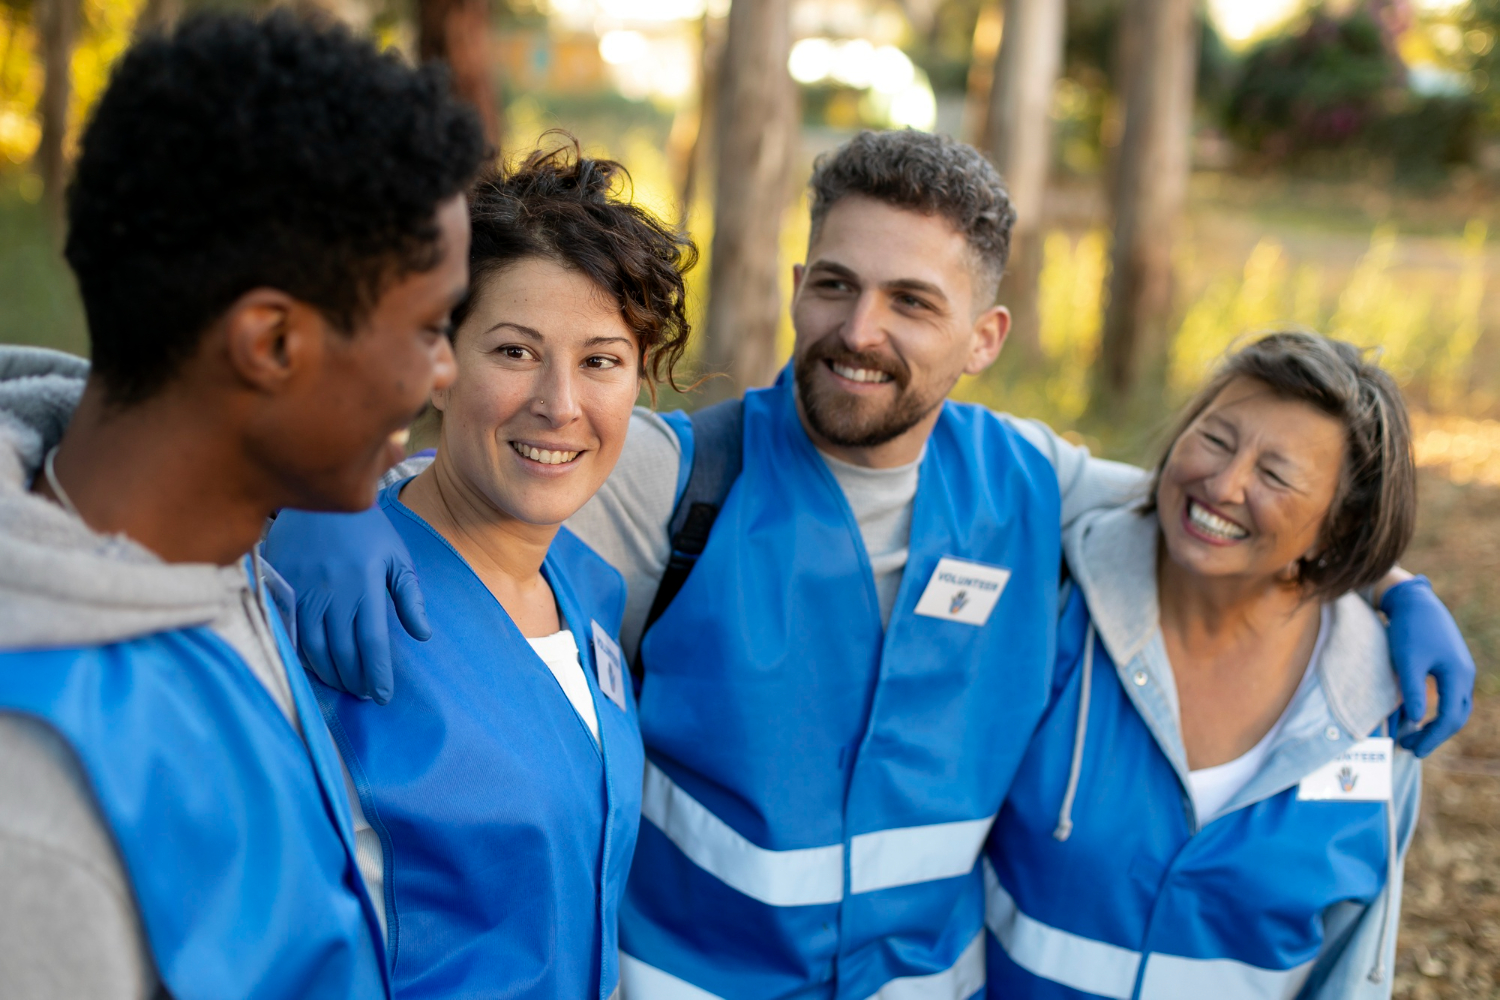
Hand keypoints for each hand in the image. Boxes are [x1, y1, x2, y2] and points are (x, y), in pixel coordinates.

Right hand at [263, 506, 429, 703]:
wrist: (318, 496)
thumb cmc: (365, 528)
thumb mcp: (396, 557)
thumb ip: (409, 597)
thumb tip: (423, 634)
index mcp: (365, 587)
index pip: (372, 643)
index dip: (377, 674)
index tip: (383, 696)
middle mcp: (332, 594)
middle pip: (343, 653)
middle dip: (355, 680)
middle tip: (364, 693)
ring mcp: (303, 592)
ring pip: (315, 649)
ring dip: (330, 674)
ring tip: (345, 685)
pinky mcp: (281, 588)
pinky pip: (290, 633)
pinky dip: (303, 656)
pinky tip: (315, 666)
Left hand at [1383, 576, 1475, 757]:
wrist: (1414, 600)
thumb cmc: (1409, 629)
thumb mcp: (1407, 661)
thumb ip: (1412, 691)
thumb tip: (1417, 721)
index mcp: (1457, 675)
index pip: (1450, 718)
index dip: (1433, 737)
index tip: (1413, 750)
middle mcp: (1464, 674)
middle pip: (1456, 716)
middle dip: (1434, 735)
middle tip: (1409, 748)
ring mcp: (1459, 669)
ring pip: (1453, 706)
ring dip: (1434, 723)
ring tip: (1410, 735)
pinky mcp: (1449, 664)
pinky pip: (1446, 694)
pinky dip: (1432, 708)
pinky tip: (1411, 715)